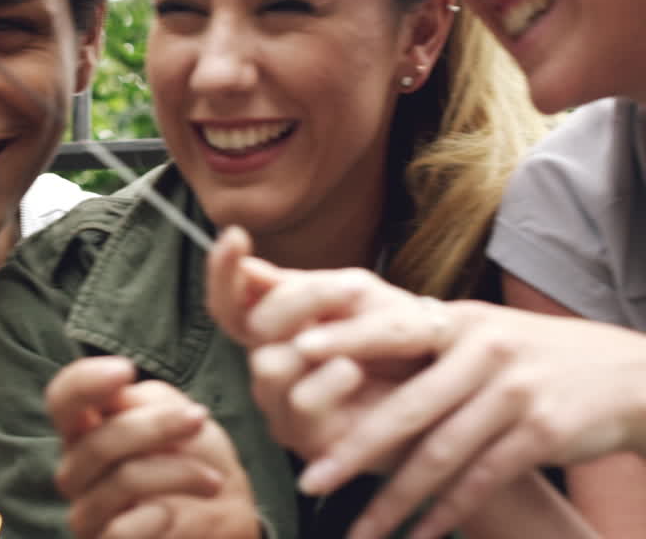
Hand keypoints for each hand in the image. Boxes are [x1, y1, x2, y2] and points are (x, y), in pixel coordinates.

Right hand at [47, 356, 260, 538]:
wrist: (225, 514)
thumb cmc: (194, 457)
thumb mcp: (176, 413)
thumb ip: (144, 401)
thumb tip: (120, 396)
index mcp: (86, 430)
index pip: (61, 400)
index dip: (84, 383)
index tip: (126, 370)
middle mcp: (78, 471)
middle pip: (97, 443)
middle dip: (155, 426)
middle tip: (199, 417)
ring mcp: (88, 513)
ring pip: (121, 483)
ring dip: (177, 473)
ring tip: (213, 479)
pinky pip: (121, 531)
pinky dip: (155, 517)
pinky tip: (173, 514)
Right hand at [205, 227, 428, 457]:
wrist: (452, 384)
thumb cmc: (401, 337)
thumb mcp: (356, 296)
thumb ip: (300, 287)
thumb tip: (247, 269)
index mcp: (275, 329)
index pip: (228, 303)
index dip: (221, 271)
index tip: (236, 234)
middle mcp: (270, 365)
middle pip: (250, 327)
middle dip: (297, 302)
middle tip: (349, 288)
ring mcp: (283, 406)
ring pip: (270, 364)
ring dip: (321, 339)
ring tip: (364, 335)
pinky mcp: (307, 440)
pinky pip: (301, 401)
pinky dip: (331, 379)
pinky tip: (355, 370)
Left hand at [288, 299, 645, 538]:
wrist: (630, 376)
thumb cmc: (537, 355)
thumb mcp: (485, 331)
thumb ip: (428, 340)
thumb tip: (349, 349)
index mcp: (460, 321)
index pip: (393, 329)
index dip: (344, 340)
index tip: (295, 353)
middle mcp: (485, 351)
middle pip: (408, 408)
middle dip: (354, 449)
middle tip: (309, 480)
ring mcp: (515, 392)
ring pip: (442, 455)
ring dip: (396, 500)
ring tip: (359, 529)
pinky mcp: (543, 431)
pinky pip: (484, 480)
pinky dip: (450, 511)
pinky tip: (421, 534)